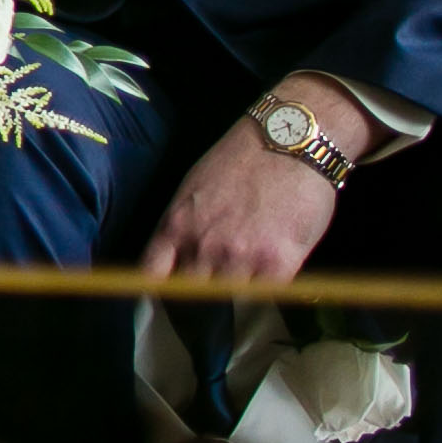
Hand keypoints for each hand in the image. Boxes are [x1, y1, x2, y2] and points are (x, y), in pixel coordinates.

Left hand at [139, 82, 366, 283]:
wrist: (288, 142)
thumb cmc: (240, 160)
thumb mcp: (193, 188)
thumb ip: (183, 226)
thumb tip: (174, 256)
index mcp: (175, 226)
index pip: (153, 278)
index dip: (158, 293)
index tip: (166, 299)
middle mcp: (203, 247)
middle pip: (189, 296)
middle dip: (197, 300)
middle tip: (210, 296)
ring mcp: (240, 259)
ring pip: (229, 300)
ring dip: (235, 294)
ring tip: (245, 282)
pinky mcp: (278, 266)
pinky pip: (266, 296)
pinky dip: (267, 291)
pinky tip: (271, 276)